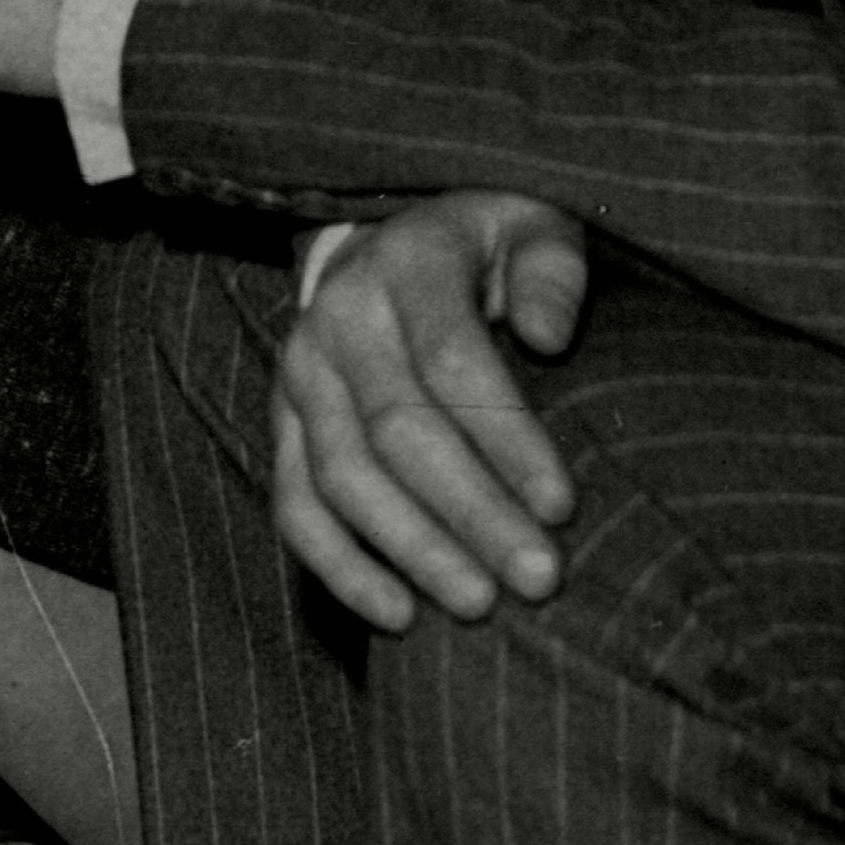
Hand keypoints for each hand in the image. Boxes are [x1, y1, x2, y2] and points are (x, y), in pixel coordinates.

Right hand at [273, 190, 590, 633]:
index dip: (506, 439)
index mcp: (405, 263)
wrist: (388, 241)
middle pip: (399, 431)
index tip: (563, 508)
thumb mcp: (531, 229)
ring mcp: (300, 374)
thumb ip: (551, 270)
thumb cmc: (486, 252)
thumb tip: (546, 334)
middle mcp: (338, 317)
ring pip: (344, 477)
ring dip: (412, 549)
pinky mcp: (281, 424)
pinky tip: (400, 615)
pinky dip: (340, 568)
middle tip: (539, 579)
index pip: (451, 361)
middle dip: (472, 512)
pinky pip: (295, 506)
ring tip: (480, 607)